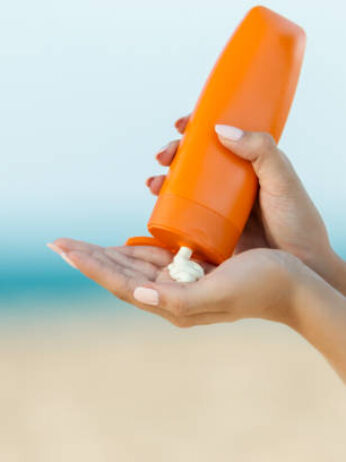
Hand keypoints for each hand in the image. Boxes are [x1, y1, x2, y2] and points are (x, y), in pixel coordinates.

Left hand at [47, 239, 301, 327]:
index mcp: (174, 302)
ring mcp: (181, 281)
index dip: (91, 266)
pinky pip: (155, 257)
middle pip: (120, 274)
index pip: (121, 283)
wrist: (293, 286)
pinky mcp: (193, 268)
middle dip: (90, 258)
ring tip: (79, 244)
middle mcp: (172, 294)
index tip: (63, 248)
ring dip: (105, 253)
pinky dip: (134, 248)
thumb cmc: (262, 288)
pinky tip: (124, 242)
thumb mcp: (220, 294)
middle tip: (59, 243)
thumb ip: (179, 301)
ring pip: (133, 265)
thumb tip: (137, 295)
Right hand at [147, 115, 344, 293]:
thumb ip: (261, 150)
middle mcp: (233, 183)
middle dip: (174, 154)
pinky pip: (186, 213)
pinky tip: (157, 205)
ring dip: (164, 180)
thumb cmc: (296, 222)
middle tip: (163, 157)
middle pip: (196, 161)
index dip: (197, 128)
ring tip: (153, 184)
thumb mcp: (282, 180)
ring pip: (187, 186)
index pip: (220, 139)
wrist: (300, 265)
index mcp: (251, 164)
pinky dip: (168, 207)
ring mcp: (221, 206)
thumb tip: (220, 129)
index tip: (182, 124)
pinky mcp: (213, 229)